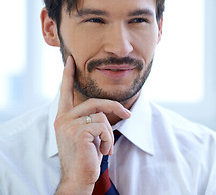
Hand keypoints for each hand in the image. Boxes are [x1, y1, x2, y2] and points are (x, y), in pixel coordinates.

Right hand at [55, 56, 130, 194]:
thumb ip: (88, 119)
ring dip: (109, 134)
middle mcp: (63, 119)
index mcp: (64, 117)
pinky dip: (108, 140)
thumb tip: (103, 111)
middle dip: (114, 107)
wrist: (78, 179)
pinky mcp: (78, 133)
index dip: (68, 75)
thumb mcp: (85, 134)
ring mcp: (69, 126)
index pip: (65, 91)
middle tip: (128, 114)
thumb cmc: (85, 156)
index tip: (70, 60)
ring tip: (105, 147)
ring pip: (101, 117)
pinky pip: (103, 127)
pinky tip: (103, 150)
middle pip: (94, 102)